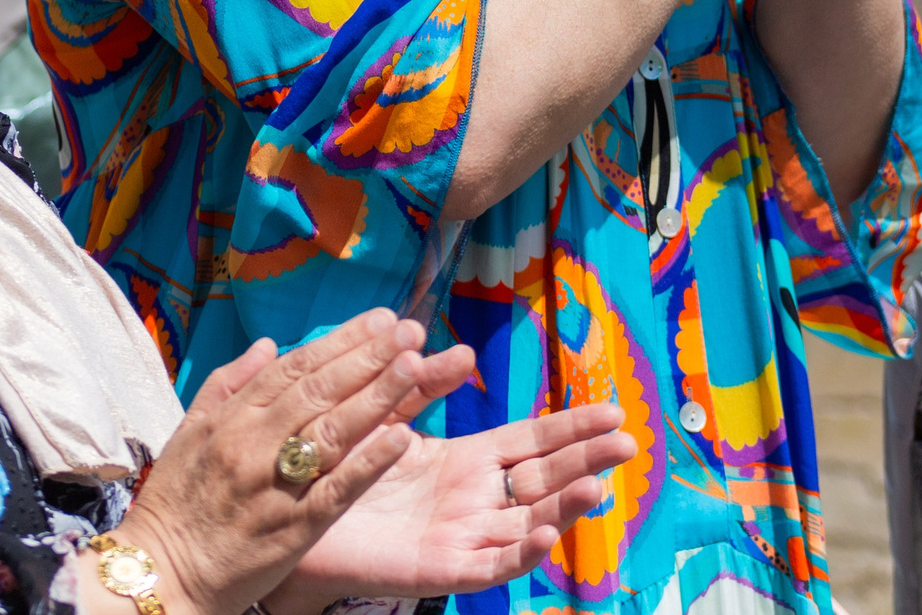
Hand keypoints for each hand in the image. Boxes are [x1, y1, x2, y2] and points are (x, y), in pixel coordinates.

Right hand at [104, 313, 459, 614]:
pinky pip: (337, 490)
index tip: (379, 319)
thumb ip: (226, 384)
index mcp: (231, 418)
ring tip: (415, 365)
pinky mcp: (293, 529)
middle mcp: (253, 443)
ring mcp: (275, 485)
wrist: (161, 573)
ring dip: (378, 394)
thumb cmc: (174, 505)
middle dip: (368, 356)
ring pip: (332, 430)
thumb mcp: (187, 434)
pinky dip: (370, 462)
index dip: (341, 340)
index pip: (294, 368)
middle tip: (409, 329)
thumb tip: (267, 345)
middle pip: (319, 390)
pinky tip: (403, 438)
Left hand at [277, 403, 635, 606]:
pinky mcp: (440, 568)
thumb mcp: (387, 418)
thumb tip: (463, 353)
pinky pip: (488, 565)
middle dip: (586, 461)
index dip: (572, 427)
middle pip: (544, 479)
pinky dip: (518, 552)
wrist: (293, 519)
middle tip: (627, 442)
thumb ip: (420, 387)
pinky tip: (543, 534)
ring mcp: (463, 536)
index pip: (532, 441)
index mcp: (467, 461)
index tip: (614, 410)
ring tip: (597, 487)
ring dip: (564, 508)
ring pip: (527, 523)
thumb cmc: (342, 469)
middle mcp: (475, 500)